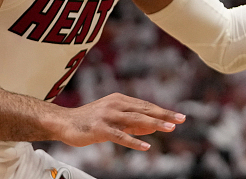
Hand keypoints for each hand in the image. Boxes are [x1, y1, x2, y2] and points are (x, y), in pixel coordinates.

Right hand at [58, 93, 184, 149]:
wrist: (63, 123)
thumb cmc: (90, 122)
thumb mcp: (114, 119)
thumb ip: (133, 123)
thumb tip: (155, 126)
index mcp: (120, 100)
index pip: (146, 106)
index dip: (163, 111)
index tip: (179, 116)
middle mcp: (116, 104)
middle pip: (145, 110)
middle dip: (164, 115)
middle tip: (181, 119)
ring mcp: (108, 115)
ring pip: (136, 119)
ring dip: (154, 124)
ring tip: (169, 129)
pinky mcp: (100, 128)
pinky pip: (120, 135)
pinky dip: (134, 141)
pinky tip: (146, 146)